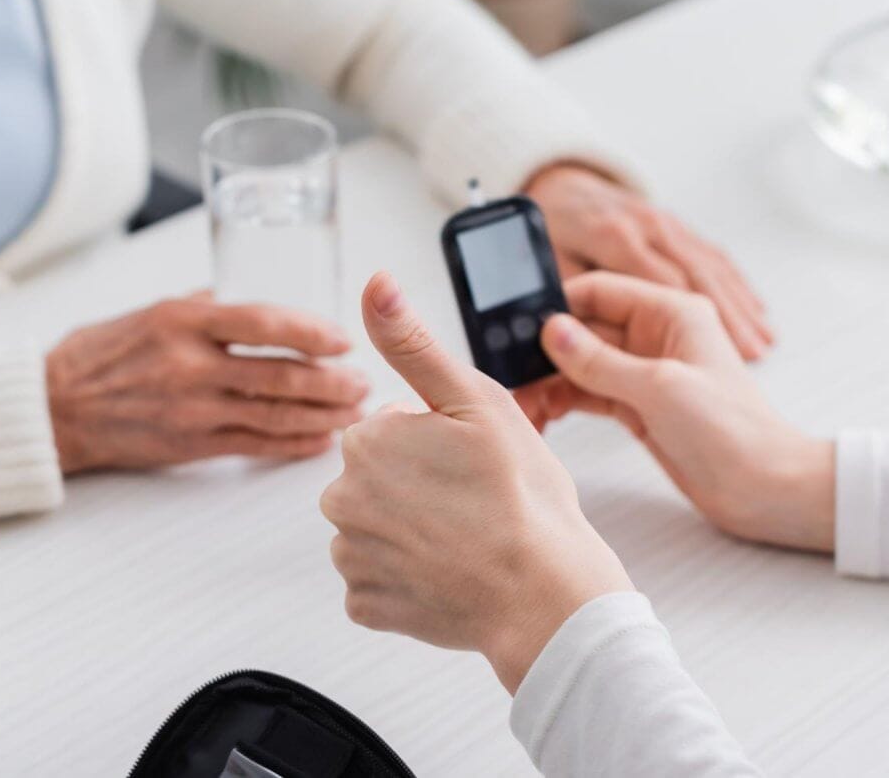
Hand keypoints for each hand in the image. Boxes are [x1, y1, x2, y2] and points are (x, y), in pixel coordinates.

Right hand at [46, 293, 367, 472]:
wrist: (53, 411)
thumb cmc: (97, 356)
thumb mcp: (146, 312)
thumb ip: (200, 306)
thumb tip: (240, 298)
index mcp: (181, 322)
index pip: (262, 323)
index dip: (310, 331)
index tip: (342, 338)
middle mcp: (191, 366)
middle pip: (280, 374)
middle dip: (332, 381)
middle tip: (363, 382)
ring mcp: (192, 409)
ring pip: (275, 414)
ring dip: (324, 414)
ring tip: (355, 411)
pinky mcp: (191, 445)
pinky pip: (255, 445)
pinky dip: (294, 444)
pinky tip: (321, 440)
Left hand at [320, 273, 631, 693]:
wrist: (545, 596)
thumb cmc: (523, 496)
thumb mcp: (477, 401)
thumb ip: (414, 343)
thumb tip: (375, 284)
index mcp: (367, 440)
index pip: (393, 426)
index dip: (439, 439)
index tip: (473, 462)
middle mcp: (342, 496)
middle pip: (379, 477)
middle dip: (417, 483)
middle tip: (474, 501)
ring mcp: (351, 555)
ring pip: (376, 527)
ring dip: (410, 531)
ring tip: (465, 540)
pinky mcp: (365, 604)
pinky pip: (378, 580)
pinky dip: (407, 578)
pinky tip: (448, 574)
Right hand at [516, 273, 834, 552]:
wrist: (764, 489)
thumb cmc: (733, 432)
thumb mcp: (659, 388)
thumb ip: (600, 360)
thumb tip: (552, 331)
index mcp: (672, 313)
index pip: (601, 290)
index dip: (558, 306)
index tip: (517, 326)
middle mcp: (657, 336)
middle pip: (585, 328)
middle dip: (545, 351)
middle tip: (511, 375)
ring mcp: (647, 372)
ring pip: (582, 365)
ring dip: (550, 381)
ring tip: (523, 405)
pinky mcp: (640, 407)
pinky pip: (590, 393)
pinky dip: (564, 402)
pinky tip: (543, 415)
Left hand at [525, 164, 773, 359]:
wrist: (563, 184)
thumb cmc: (553, 228)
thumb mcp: (550, 260)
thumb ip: (562, 294)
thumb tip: (566, 336)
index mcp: (615, 236)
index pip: (661, 282)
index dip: (688, 316)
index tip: (715, 347)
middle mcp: (649, 227)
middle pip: (697, 275)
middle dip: (729, 314)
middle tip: (755, 352)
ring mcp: (668, 225)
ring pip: (711, 267)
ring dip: (740, 304)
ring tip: (765, 341)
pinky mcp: (678, 228)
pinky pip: (712, 257)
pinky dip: (736, 285)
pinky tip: (756, 310)